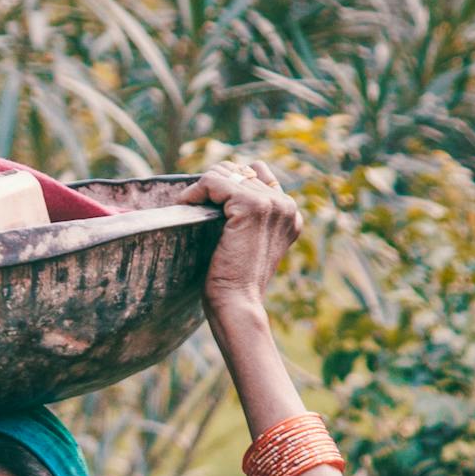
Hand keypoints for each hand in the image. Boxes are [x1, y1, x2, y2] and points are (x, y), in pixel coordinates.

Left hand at [180, 160, 301, 327]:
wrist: (238, 304)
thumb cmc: (233, 283)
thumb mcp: (247, 245)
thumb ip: (246, 218)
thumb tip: (217, 194)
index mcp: (290, 214)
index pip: (258, 174)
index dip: (228, 184)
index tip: (206, 203)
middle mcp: (286, 205)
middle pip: (240, 171)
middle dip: (212, 185)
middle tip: (191, 204)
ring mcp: (272, 203)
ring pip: (227, 173)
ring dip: (201, 187)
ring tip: (186, 206)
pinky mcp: (252, 205)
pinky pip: (215, 181)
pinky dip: (195, 190)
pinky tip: (184, 205)